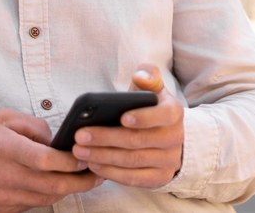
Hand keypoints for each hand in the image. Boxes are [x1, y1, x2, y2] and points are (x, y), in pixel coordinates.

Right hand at [0, 109, 101, 212]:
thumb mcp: (4, 119)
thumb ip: (35, 126)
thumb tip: (58, 141)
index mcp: (8, 150)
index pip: (49, 160)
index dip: (73, 161)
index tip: (88, 157)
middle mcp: (6, 177)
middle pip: (54, 186)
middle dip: (81, 182)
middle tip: (97, 175)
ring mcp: (2, 198)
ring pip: (46, 199)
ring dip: (66, 191)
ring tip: (80, 180)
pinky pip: (30, 206)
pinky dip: (44, 197)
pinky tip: (51, 187)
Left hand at [71, 64, 184, 188]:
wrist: (167, 137)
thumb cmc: (151, 109)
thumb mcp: (152, 90)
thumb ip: (148, 76)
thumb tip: (141, 75)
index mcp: (174, 113)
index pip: (162, 115)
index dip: (143, 117)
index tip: (121, 117)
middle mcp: (175, 138)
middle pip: (138, 140)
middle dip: (107, 138)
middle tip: (80, 135)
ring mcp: (168, 161)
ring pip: (132, 161)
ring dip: (103, 156)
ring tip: (79, 150)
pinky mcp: (159, 178)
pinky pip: (133, 178)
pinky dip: (111, 172)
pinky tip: (92, 164)